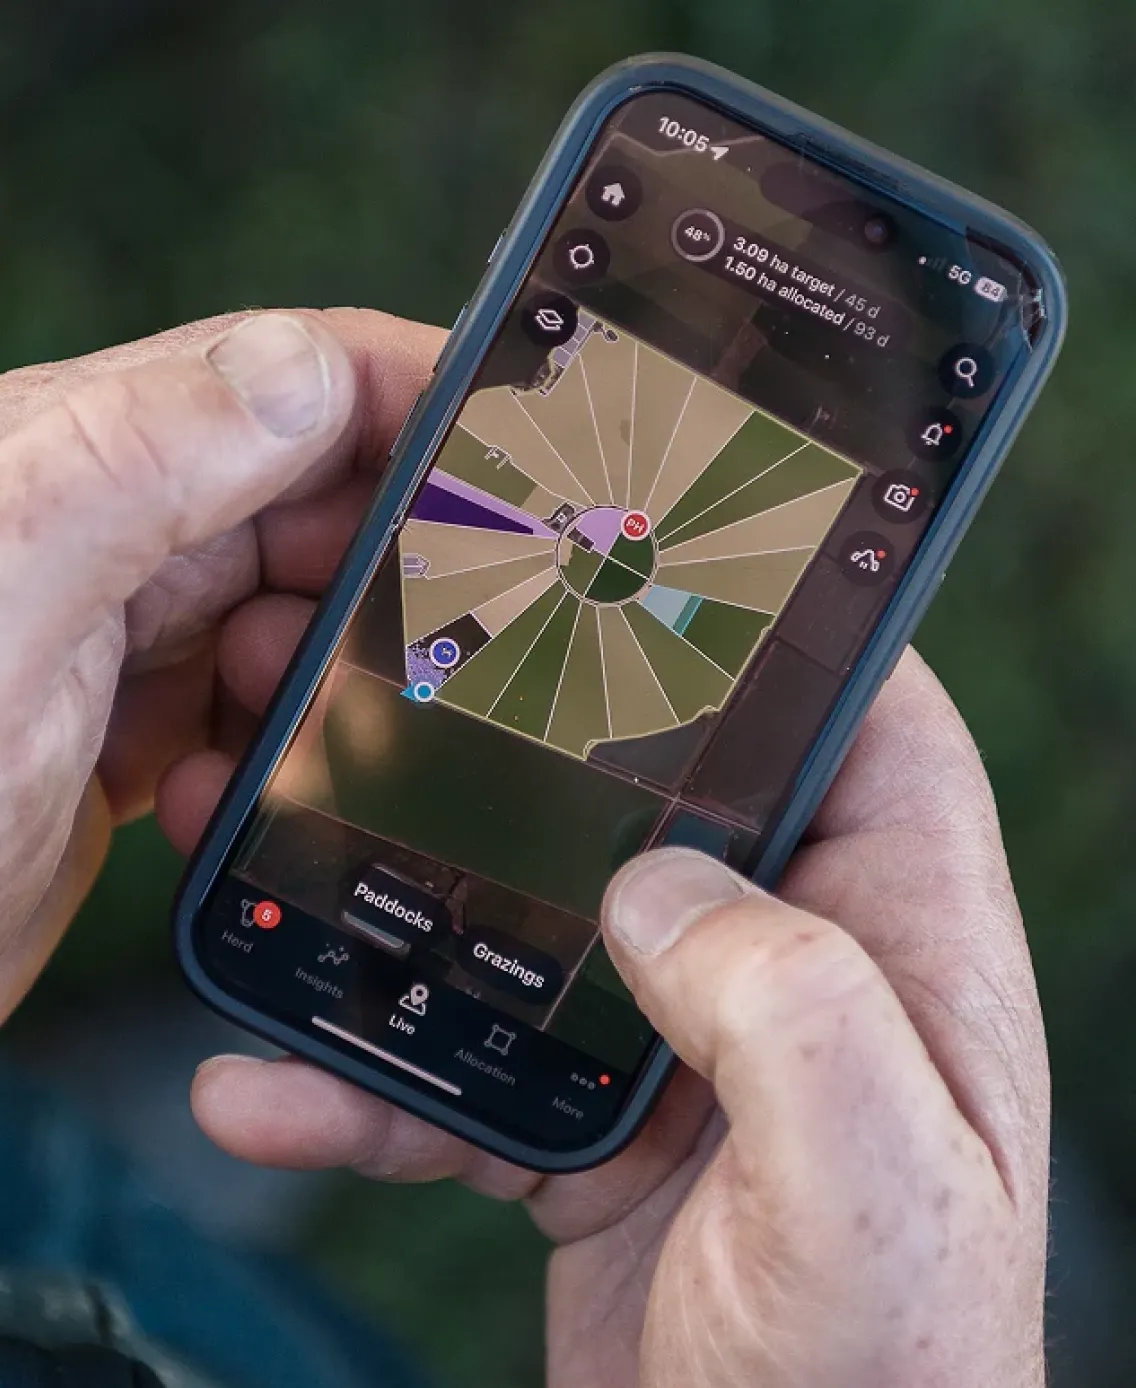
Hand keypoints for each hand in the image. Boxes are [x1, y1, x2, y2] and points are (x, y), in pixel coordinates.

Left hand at [0, 306, 440, 1019]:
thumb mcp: (11, 591)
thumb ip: (146, 461)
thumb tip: (307, 364)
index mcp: (78, 456)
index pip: (277, 378)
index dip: (401, 390)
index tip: (507, 440)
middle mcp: (103, 527)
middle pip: (307, 494)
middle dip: (382, 554)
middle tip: (429, 625)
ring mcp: (116, 632)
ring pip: (293, 604)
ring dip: (328, 666)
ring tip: (286, 723)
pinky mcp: (125, 728)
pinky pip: (254, 706)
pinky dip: (276, 745)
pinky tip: (225, 787)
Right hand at [173, 646, 1048, 1387]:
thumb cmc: (883, 1382)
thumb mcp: (868, 1183)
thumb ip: (790, 1005)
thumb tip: (652, 887)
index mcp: (898, 944)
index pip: (863, 726)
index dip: (777, 640)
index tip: (654, 571)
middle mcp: (792, 972)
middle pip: (663, 799)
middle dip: (536, 745)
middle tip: (400, 681)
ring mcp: (681, 1045)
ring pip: (537, 920)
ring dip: (411, 902)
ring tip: (280, 854)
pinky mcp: (590, 1129)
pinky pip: (468, 1066)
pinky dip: (372, 1073)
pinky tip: (272, 1087)